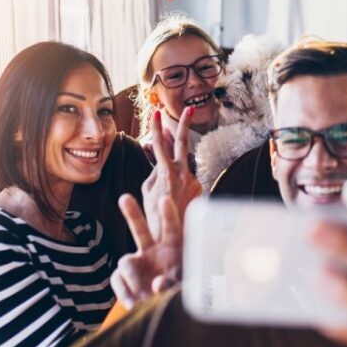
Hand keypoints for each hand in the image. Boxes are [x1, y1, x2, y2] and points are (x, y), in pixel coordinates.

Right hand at [112, 194, 182, 308]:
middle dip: (132, 214)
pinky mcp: (125, 278)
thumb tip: (157, 284)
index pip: (172, 227)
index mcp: (174, 246)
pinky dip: (124, 293)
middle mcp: (154, 250)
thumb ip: (174, 285)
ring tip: (143, 297)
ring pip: (124, 262)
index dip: (168, 215)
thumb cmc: (184, 292)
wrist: (171, 306)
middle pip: (140, 230)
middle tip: (124, 198)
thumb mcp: (186, 288)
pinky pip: (118, 280)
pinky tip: (133, 304)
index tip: (165, 200)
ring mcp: (138, 263)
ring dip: (133, 279)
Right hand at [143, 108, 201, 239]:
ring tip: (171, 142)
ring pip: (184, 161)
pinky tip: (172, 188)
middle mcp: (183, 173)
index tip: (155, 113)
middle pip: (182, 143)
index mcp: (167, 172)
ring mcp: (193, 180)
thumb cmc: (155, 216)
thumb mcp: (147, 192)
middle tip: (189, 108)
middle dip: (185, 124)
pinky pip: (186, 178)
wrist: (174, 238)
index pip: (159, 145)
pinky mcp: (198, 188)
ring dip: (177, 153)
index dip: (156, 128)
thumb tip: (158, 160)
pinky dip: (178, 178)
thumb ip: (153, 172)